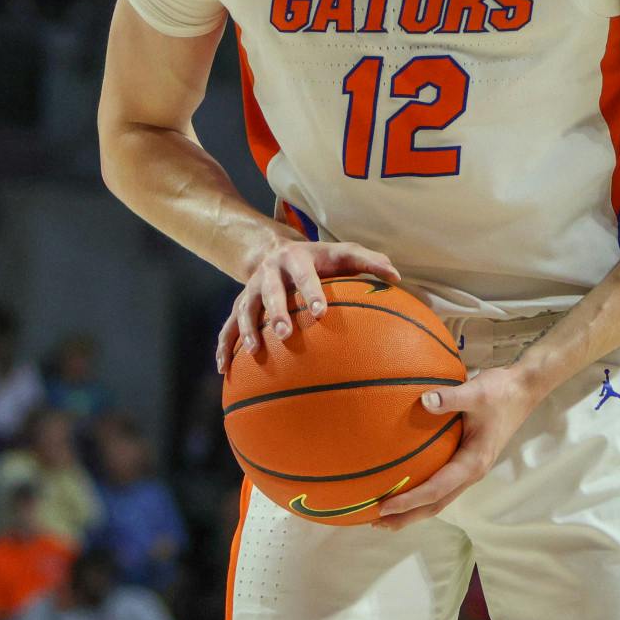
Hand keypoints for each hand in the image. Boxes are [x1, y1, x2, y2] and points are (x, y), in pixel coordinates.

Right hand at [215, 237, 399, 373]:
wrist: (275, 250)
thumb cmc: (320, 258)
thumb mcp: (342, 252)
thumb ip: (369, 261)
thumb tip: (396, 276)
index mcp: (296, 258)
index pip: (305, 275)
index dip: (311, 291)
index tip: (321, 311)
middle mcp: (269, 272)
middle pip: (270, 292)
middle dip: (276, 312)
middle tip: (286, 334)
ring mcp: (251, 289)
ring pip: (244, 309)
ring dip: (247, 330)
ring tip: (254, 352)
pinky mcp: (240, 305)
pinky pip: (227, 327)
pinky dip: (223, 347)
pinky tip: (224, 369)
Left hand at [374, 365, 544, 529]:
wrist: (523, 391)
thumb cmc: (500, 392)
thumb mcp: (476, 392)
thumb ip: (450, 397)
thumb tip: (423, 400)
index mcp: (473, 462)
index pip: (436, 489)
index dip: (410, 501)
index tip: (384, 506)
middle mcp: (471, 472)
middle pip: (436, 504)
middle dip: (407, 516)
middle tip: (377, 523)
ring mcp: (469, 469)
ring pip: (439, 498)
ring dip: (413, 509)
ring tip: (385, 515)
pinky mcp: (466, 461)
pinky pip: (441, 484)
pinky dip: (421, 493)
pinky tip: (404, 486)